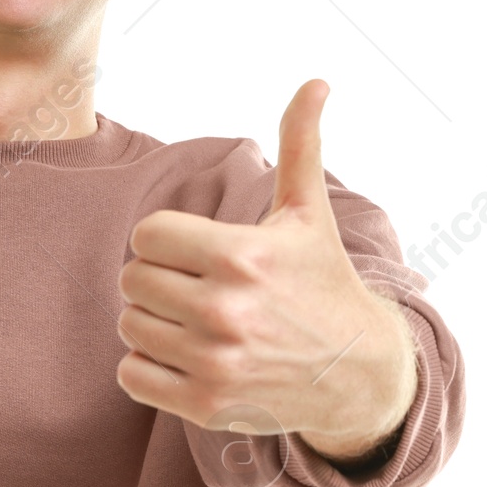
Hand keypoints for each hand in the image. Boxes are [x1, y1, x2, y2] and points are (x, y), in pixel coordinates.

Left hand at [115, 81, 415, 456]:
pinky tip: (185, 356)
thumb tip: (316, 81)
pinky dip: (148, 366)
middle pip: (133, 280)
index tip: (197, 252)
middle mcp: (226, 310)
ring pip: (129, 326)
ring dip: (152, 322)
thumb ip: (300, 144)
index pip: (147, 235)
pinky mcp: (206, 405)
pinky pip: (132, 375)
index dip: (167, 240)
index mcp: (241, 255)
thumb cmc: (321, 281)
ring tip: (194, 321)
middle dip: (159, 279)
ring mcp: (215, 362)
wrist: (356, 372)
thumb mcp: (308, 212)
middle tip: (195, 287)